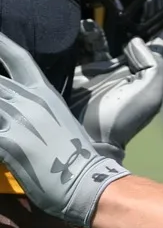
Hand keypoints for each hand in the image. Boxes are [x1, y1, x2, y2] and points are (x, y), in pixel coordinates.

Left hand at [0, 33, 128, 227]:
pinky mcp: (9, 143)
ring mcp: (17, 121)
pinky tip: (0, 144)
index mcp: (45, 95)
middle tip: (1, 103)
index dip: (1, 43)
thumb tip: (13, 109)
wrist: (88, 184)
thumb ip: (33, 111)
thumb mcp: (58, 123)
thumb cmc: (76, 158)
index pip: (18, 59)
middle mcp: (29, 102)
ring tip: (3, 123)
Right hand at [69, 21, 162, 162]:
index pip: (162, 41)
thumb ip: (153, 64)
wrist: (89, 136)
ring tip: (110, 0)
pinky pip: (85, 43)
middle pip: (137, 32)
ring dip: (111, 18)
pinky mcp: (82, 67)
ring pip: (111, 34)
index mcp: (149, 71)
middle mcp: (130, 65)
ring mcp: (106, 66)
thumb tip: (136, 41)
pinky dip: (86, 31)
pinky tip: (86, 22)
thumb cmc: (125, 117)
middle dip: (139, 12)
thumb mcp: (151, 94)